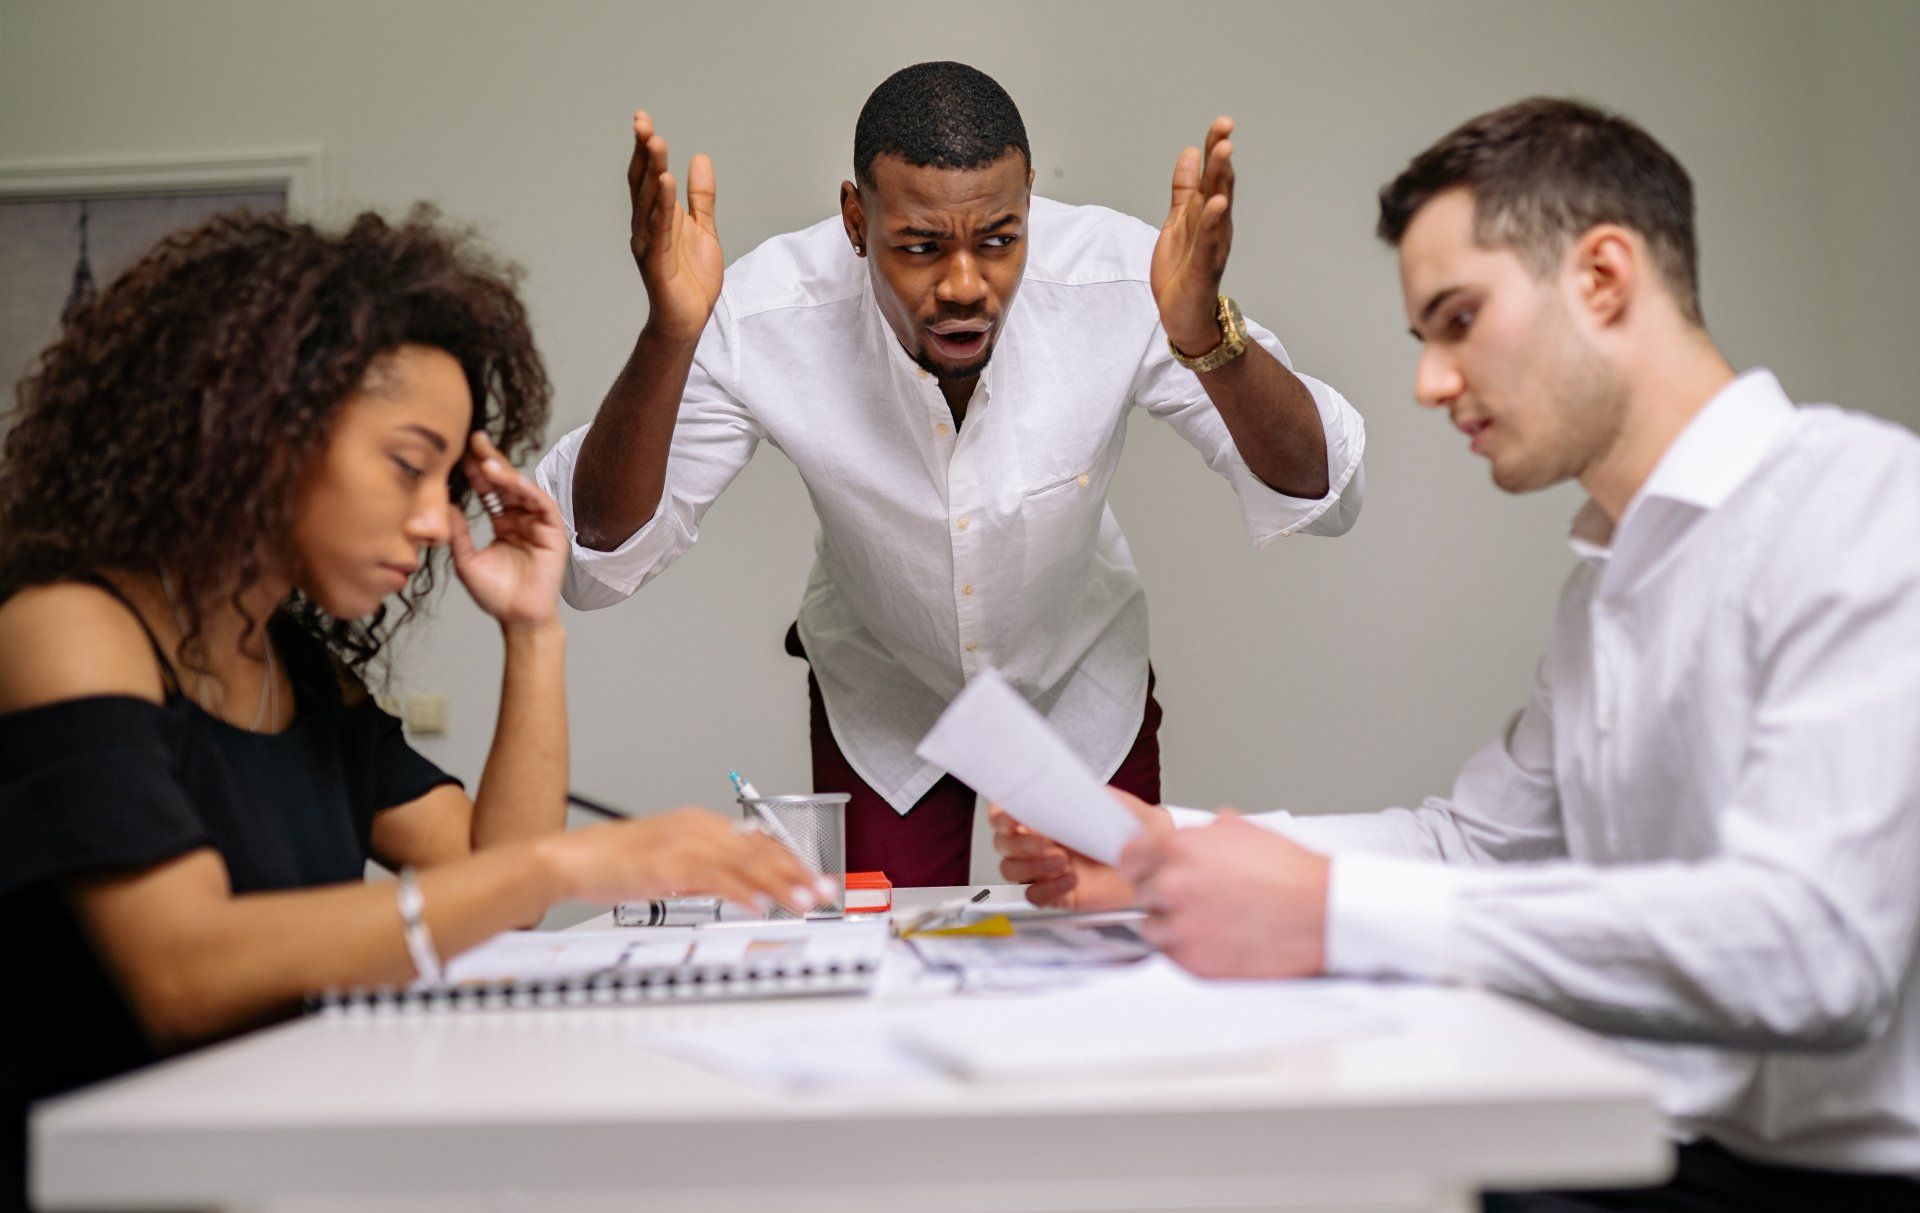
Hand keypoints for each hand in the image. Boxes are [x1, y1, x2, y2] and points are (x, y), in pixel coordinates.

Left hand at [448, 432, 566, 626]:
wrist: (517, 618)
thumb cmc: (496, 595)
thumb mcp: (466, 561)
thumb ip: (458, 533)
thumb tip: (443, 505)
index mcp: (503, 523)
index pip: (488, 491)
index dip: (475, 471)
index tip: (459, 450)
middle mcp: (521, 519)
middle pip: (506, 483)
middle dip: (491, 460)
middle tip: (475, 438)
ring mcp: (538, 524)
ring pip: (523, 490)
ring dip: (506, 474)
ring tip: (487, 461)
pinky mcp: (553, 533)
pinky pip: (542, 505)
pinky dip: (528, 491)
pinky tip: (512, 481)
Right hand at [547, 807, 834, 912]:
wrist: (571, 858)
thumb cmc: (611, 862)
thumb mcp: (667, 862)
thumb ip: (702, 871)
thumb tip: (734, 888)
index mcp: (699, 823)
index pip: (757, 841)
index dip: (790, 860)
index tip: (813, 877)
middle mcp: (697, 828)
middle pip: (759, 850)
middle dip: (797, 873)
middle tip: (824, 890)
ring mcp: (684, 845)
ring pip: (745, 864)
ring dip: (780, 885)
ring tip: (805, 901)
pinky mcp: (669, 865)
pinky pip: (715, 879)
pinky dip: (742, 892)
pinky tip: (760, 906)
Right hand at [627, 109, 722, 341]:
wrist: (689, 320)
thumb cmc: (692, 278)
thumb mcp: (703, 228)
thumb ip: (701, 196)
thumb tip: (700, 158)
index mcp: (657, 217)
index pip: (647, 176)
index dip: (646, 149)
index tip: (643, 120)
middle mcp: (647, 226)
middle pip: (642, 183)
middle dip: (642, 152)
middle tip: (643, 122)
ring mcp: (649, 244)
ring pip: (647, 201)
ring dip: (650, 170)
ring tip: (655, 141)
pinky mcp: (656, 262)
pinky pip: (659, 228)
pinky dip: (660, 204)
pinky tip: (664, 181)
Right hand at [991, 789, 1168, 909]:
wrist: (1156, 861)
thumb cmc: (1135, 830)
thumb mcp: (1112, 802)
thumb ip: (1084, 794)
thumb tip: (1061, 787)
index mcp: (1047, 817)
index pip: (1006, 815)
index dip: (1000, 817)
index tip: (1009, 818)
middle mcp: (1041, 843)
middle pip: (1004, 845)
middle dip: (1020, 844)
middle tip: (1046, 841)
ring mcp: (1046, 869)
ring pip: (1012, 870)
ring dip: (1032, 865)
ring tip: (1061, 860)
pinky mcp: (1058, 894)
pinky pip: (1035, 895)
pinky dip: (1047, 889)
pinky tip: (1070, 880)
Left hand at [1119, 812, 1329, 978]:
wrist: (1321, 913)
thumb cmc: (1289, 873)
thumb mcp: (1239, 830)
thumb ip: (1197, 834)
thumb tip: (1180, 837)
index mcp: (1178, 848)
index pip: (1128, 857)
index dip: (1141, 864)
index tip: (1148, 870)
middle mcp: (1173, 887)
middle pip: (1139, 893)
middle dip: (1160, 893)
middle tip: (1191, 895)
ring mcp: (1181, 928)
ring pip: (1152, 927)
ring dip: (1172, 923)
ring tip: (1207, 918)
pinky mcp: (1194, 963)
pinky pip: (1171, 956)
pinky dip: (1188, 948)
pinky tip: (1216, 936)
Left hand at [1151, 116, 1235, 355]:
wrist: (1184, 315)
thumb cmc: (1182, 270)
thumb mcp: (1177, 221)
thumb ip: (1183, 189)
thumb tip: (1189, 152)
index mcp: (1206, 214)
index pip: (1212, 176)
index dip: (1215, 149)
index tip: (1221, 123)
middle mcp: (1215, 226)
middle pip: (1219, 185)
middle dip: (1221, 156)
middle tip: (1225, 128)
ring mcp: (1211, 246)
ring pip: (1217, 207)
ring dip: (1220, 179)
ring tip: (1224, 151)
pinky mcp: (1203, 267)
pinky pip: (1208, 241)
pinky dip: (1211, 222)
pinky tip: (1215, 203)